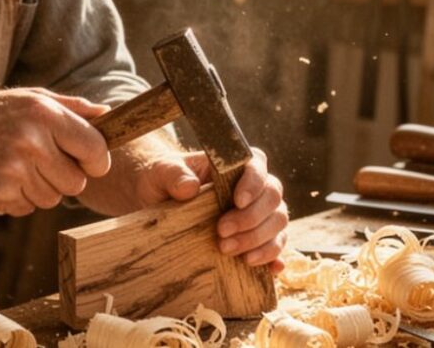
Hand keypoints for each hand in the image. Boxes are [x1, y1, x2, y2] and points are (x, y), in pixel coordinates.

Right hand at [0, 88, 110, 215]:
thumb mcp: (28, 99)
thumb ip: (70, 107)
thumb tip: (107, 114)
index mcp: (44, 113)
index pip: (95, 148)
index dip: (98, 161)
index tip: (90, 164)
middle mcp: (32, 140)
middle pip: (76, 182)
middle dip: (64, 179)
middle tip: (42, 165)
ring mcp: (14, 169)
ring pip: (52, 199)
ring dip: (39, 191)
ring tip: (16, 169)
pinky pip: (27, 209)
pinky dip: (18, 201)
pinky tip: (0, 180)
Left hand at [131, 146, 287, 271]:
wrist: (155, 201)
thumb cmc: (163, 179)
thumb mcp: (161, 172)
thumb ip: (174, 175)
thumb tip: (190, 188)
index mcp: (233, 165)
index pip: (258, 164)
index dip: (254, 182)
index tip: (238, 201)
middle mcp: (252, 188)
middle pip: (273, 198)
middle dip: (251, 218)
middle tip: (221, 232)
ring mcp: (257, 214)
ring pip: (278, 223)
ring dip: (258, 240)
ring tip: (227, 250)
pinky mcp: (255, 238)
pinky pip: (275, 247)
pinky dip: (274, 257)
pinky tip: (268, 269)